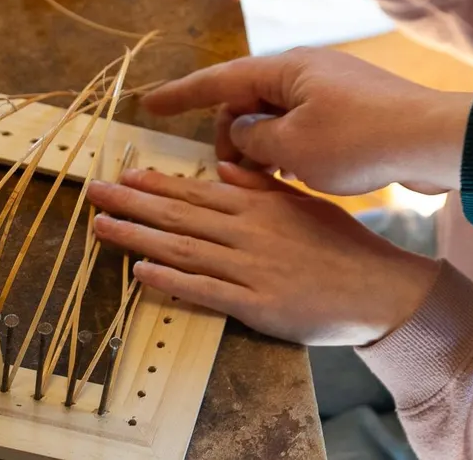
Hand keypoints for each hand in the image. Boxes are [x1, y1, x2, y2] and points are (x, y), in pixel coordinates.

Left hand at [89, 163, 439, 345]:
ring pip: (183, 249)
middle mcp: (250, 232)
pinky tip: (140, 273)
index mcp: (262, 205)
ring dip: (138, 237)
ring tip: (102, 226)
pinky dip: (170, 281)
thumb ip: (262, 187)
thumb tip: (222, 168)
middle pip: (180, 216)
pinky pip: (204, 290)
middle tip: (93, 192)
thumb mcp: (306, 203)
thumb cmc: (345, 246)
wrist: (378, 289)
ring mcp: (251, 268)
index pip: (199, 190)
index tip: (124, 174)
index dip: (157, 184)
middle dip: (133, 202)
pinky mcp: (255, 304)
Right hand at [140, 50, 472, 195]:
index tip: (149, 104)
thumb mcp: (293, 147)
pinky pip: (304, 126)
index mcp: (286, 69)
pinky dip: (289, 149)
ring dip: (262, 147)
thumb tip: (244, 132)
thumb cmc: (362, 139)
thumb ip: (254, 139)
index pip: (219, 79)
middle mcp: (306, 71)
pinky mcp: (353, 110)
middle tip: (231, 174)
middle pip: (247, 100)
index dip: (181, 95)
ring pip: (276, 117)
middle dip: (231, 136)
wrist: (432, 139)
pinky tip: (294, 177)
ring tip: (265, 180)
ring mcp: (331, 89)